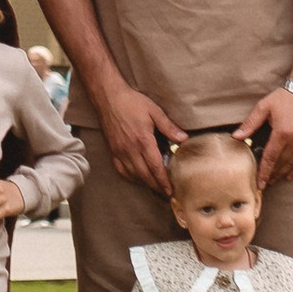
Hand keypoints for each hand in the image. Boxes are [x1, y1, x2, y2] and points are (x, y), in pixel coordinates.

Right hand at [91, 79, 189, 195]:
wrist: (108, 97)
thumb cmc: (132, 102)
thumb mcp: (154, 111)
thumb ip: (168, 126)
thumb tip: (184, 138)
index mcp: (143, 140)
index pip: (155, 167)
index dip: (163, 181)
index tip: (170, 191)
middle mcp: (130, 150)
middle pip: (145, 175)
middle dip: (156, 187)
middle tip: (166, 194)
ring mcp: (120, 152)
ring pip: (133, 175)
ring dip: (145, 183)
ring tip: (155, 187)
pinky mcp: (112, 151)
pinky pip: (122, 170)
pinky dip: (131, 177)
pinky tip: (137, 177)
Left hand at [237, 86, 292, 188]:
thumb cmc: (285, 97)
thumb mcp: (264, 106)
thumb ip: (250, 123)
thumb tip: (235, 137)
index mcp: (282, 132)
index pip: (271, 158)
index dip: (264, 172)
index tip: (259, 184)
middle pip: (282, 163)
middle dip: (272, 175)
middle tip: (265, 183)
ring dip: (283, 174)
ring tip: (274, 180)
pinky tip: (290, 175)